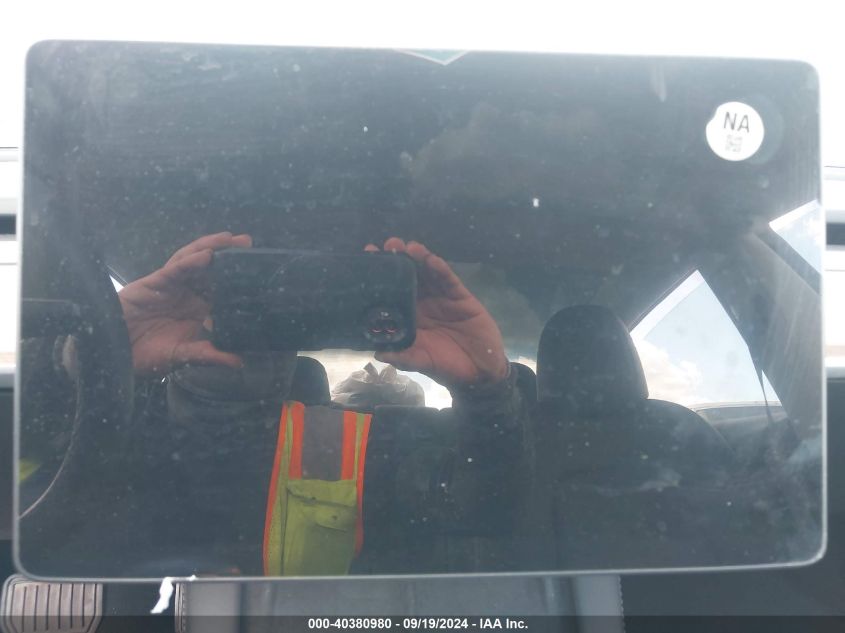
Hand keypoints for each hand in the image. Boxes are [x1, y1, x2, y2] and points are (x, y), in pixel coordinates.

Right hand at [118, 232, 250, 374]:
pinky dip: (190, 261)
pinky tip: (205, 256)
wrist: (114, 353)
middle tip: (249, 243)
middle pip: (212, 269)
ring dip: (212, 248)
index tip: (260, 271)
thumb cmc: (147, 356)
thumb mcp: (183, 357)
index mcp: (199, 309)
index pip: (224, 289)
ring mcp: (172, 286)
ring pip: (194, 261)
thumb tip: (239, 362)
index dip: (239, 278)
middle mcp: (188, 294)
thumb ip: (209, 356)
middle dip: (230, 254)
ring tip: (230, 239)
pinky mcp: (154, 283)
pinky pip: (174, 269)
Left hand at [368, 238, 507, 388]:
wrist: (480, 372)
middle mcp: (423, 304)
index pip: (392, 293)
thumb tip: (378, 353)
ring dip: (418, 258)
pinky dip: (440, 269)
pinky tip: (431, 259)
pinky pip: (449, 280)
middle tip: (388, 245)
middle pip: (409, 277)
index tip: (368, 260)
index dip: (381, 277)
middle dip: (399, 260)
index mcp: (409, 317)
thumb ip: (402, 357)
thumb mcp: (421, 362)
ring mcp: (442, 298)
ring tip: (408, 246)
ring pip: (428, 274)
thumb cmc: (446, 367)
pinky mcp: (461, 297)